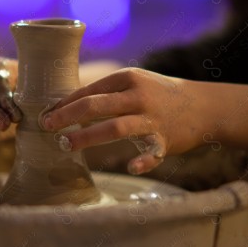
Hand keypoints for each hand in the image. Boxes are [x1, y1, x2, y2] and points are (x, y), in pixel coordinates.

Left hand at [42, 68, 206, 174]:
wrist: (201, 106)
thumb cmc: (157, 94)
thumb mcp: (133, 82)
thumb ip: (105, 92)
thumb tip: (66, 104)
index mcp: (128, 79)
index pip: (89, 90)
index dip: (64, 103)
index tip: (46, 113)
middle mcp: (138, 96)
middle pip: (96, 106)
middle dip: (67, 116)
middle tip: (46, 127)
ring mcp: (152, 119)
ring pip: (115, 128)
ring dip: (87, 137)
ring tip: (65, 146)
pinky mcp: (165, 140)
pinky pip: (150, 154)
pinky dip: (141, 161)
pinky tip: (129, 167)